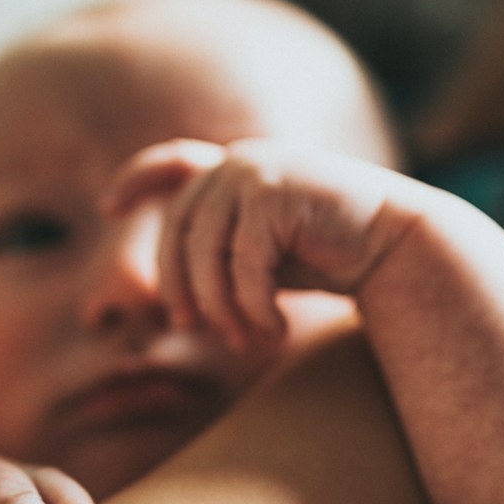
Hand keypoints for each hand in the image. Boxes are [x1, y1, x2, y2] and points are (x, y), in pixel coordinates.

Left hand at [106, 138, 404, 345]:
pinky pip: (242, 266)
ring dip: (221, 309)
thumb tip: (169, 296)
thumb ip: (223, 254)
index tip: (108, 207)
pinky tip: (275, 332)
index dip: (137, 181)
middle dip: (182, 290)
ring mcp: (256, 171)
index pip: (173, 164)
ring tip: (244, 341)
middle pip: (177, 234)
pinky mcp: (275, 194)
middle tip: (196, 331)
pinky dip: (253, 309)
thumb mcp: (264, 254)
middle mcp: (239, 161)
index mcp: (234, 169)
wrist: (396, 248)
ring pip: (205, 256)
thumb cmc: (329, 256)